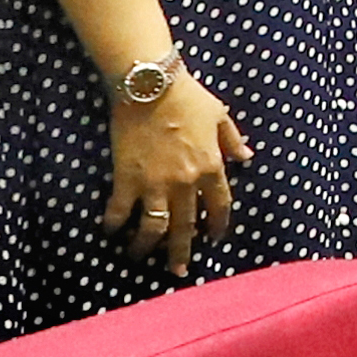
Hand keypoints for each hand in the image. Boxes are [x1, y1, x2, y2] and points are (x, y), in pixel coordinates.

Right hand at [99, 66, 250, 271]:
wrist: (150, 86)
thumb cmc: (188, 97)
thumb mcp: (220, 115)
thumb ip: (233, 140)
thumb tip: (247, 157)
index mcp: (211, 167)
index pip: (219, 206)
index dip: (217, 225)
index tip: (214, 238)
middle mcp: (185, 182)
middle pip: (186, 226)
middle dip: (182, 251)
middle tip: (179, 270)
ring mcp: (155, 183)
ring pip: (153, 226)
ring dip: (147, 246)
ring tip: (140, 258)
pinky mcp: (127, 178)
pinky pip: (120, 209)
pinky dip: (114, 223)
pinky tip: (110, 231)